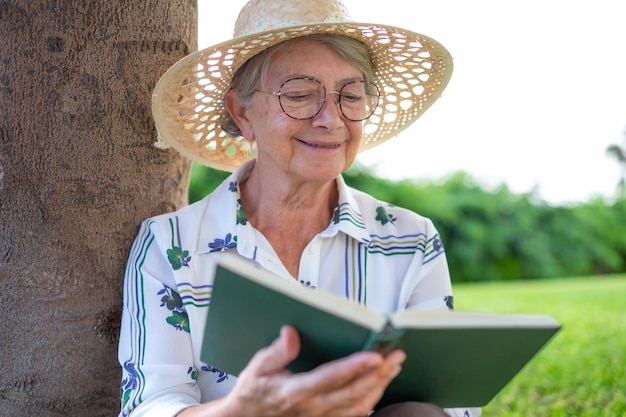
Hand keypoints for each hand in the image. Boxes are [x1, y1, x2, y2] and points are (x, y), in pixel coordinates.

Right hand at [223, 325, 405, 416]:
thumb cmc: (253, 392)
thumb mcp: (257, 367)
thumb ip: (277, 351)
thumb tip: (291, 332)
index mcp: (295, 391)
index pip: (330, 377)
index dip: (354, 367)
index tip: (375, 355)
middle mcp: (312, 408)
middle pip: (353, 393)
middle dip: (378, 374)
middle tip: (397, 355)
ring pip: (358, 406)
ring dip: (379, 387)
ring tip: (394, 367)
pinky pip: (354, 415)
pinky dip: (371, 401)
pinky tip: (380, 385)